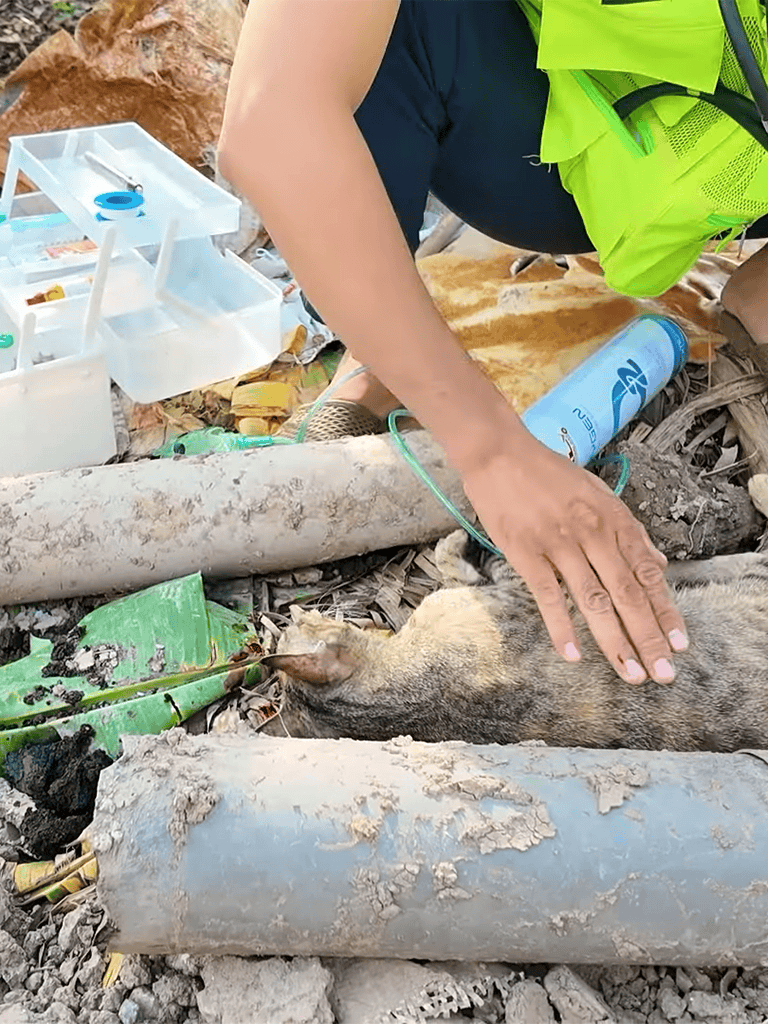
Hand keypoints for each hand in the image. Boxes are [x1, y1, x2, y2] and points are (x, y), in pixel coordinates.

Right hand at [460, 434, 688, 684]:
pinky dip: (561, 628)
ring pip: (594, 601)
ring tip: (631, 674)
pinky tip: (572, 655)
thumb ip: (628, 530)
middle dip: (648, 637)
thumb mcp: (597, 492)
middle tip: (663, 673)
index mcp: (613, 518)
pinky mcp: (526, 552)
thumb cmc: (547, 473)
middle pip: (627, 593)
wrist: (499, 453)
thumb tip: (659, 563)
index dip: (665, 610)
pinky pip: (548, 597)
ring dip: (614, 642)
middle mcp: (592, 533)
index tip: (680, 643)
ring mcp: (559, 544)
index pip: (648, 572)